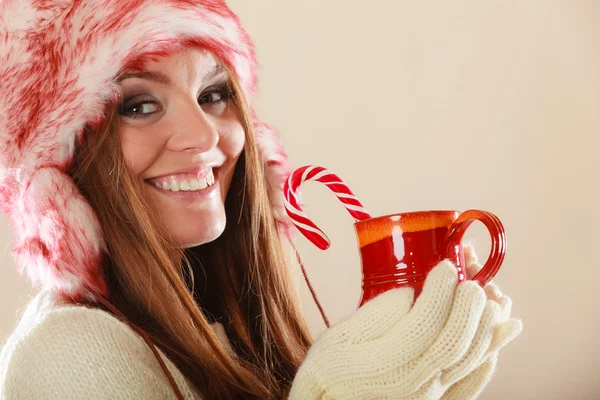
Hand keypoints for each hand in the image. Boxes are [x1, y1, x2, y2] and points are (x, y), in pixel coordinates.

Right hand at [289, 257, 521, 399]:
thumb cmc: (330, 370)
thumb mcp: (339, 337)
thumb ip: (374, 315)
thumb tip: (409, 293)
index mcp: (388, 363)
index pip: (425, 323)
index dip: (440, 291)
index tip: (445, 265)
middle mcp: (415, 383)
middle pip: (455, 341)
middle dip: (469, 305)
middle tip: (474, 278)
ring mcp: (431, 395)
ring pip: (471, 359)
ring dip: (488, 324)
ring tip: (497, 296)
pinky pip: (475, 380)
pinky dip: (494, 353)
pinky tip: (505, 330)